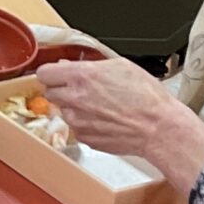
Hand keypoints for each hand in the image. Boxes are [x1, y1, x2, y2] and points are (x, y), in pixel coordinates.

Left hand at [34, 56, 203, 191]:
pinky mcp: (85, 138)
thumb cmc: (146, 96)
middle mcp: (75, 99)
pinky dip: (85, 124)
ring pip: (63, 111)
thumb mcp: (120, 66)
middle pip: (49, 92)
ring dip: (74, 108)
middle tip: (81, 90)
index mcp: (81, 77)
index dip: (52, 73)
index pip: (44, 73)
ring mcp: (78, 121)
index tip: (57, 74)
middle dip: (61, 89)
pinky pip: (76, 128)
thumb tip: (69, 66)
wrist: (159, 128)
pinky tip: (104, 120)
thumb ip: (89, 65)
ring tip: (99, 106)